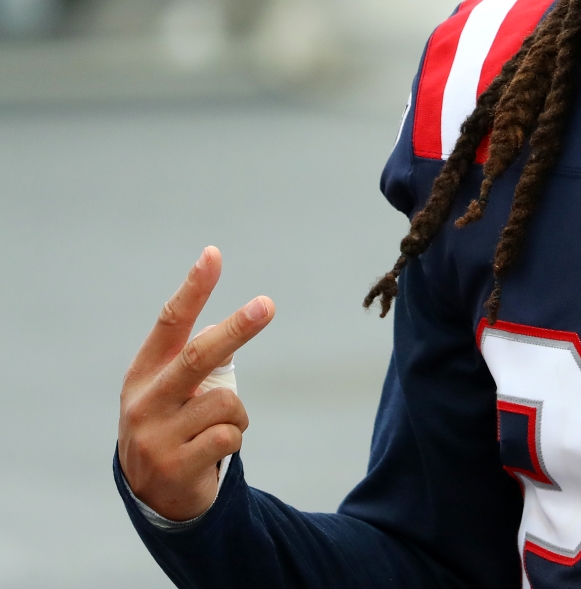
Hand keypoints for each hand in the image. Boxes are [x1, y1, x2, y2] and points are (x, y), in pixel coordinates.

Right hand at [118, 247, 274, 520]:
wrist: (153, 497)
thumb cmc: (171, 426)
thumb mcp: (172, 391)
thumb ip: (195, 358)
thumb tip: (237, 318)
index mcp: (143, 374)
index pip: (170, 323)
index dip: (193, 288)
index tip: (213, 254)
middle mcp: (143, 402)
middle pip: (199, 356)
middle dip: (237, 329)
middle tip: (267, 303)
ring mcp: (155, 436)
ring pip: (227, 403)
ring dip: (237, 415)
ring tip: (217, 430)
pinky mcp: (175, 467)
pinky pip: (230, 436)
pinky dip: (235, 438)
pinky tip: (214, 452)